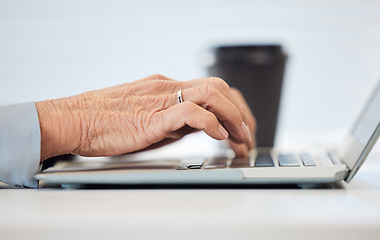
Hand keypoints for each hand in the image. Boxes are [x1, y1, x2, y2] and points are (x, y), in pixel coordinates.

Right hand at [35, 74, 255, 160]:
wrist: (75, 119)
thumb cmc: (106, 121)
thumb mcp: (149, 117)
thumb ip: (176, 120)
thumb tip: (202, 129)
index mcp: (167, 87)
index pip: (213, 89)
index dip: (234, 108)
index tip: (241, 128)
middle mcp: (168, 88)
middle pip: (219, 88)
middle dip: (241, 112)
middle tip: (248, 136)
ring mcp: (161, 99)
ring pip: (211, 94)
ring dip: (233, 117)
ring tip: (241, 138)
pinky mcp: (152, 116)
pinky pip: (189, 111)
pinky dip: (210, 122)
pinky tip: (219, 136)